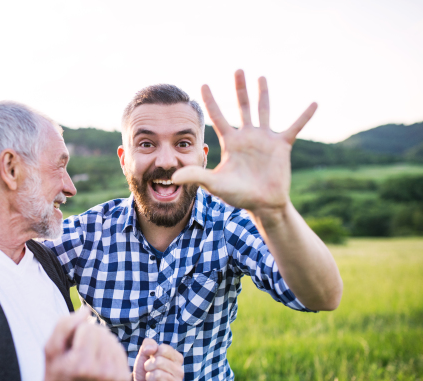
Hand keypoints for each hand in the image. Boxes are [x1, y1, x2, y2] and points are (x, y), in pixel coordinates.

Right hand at [40, 309, 130, 380]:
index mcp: (81, 365)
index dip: (78, 332)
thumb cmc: (57, 371)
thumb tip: (86, 310)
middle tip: (80, 352)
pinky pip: (120, 350)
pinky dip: (110, 351)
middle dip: (90, 336)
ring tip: (89, 357)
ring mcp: (114, 378)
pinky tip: (100, 361)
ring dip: (101, 343)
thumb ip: (64, 325)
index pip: (89, 328)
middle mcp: (100, 373)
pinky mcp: (124, 380)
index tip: (71, 346)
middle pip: (102, 332)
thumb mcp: (50, 348)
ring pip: (112, 340)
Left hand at [133, 339, 183, 380]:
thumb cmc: (146, 372)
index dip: (152, 354)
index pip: (164, 349)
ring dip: (149, 378)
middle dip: (148, 366)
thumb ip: (147, 345)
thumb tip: (153, 348)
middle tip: (149, 372)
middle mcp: (180, 370)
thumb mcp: (143, 355)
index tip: (152, 359)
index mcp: (176, 358)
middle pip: (159, 361)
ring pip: (158, 374)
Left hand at [173, 70, 316, 217]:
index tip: (203, 83)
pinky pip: (295, 127)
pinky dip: (304, 116)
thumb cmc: (237, 194)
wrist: (262, 204)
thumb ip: (196, 176)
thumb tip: (173, 177)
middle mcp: (247, 136)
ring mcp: (265, 139)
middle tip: (238, 69)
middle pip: (242, 106)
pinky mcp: (281, 146)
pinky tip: (314, 103)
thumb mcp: (215, 184)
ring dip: (264, 94)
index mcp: (231, 142)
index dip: (210, 101)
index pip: (217, 117)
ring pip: (264, 111)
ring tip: (261, 77)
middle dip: (240, 88)